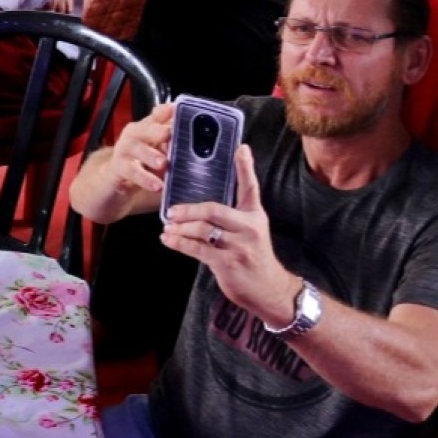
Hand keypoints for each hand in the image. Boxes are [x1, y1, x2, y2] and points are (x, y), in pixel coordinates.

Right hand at [105, 101, 174, 197]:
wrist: (113, 182)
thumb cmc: (142, 165)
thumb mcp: (159, 153)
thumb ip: (174, 147)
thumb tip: (203, 145)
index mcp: (147, 128)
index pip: (157, 115)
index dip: (166, 111)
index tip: (177, 109)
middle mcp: (135, 135)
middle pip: (145, 128)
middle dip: (157, 130)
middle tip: (168, 135)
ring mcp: (124, 150)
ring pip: (136, 148)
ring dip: (149, 155)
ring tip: (163, 163)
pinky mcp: (118, 168)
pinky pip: (130, 171)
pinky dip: (144, 178)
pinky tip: (156, 185)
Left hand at [161, 145, 297, 327]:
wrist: (269, 290)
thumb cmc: (254, 255)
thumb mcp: (252, 230)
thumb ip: (234, 213)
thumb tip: (204, 199)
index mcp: (255, 215)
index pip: (250, 187)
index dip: (245, 166)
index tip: (240, 147)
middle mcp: (249, 228)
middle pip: (213, 209)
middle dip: (187, 209)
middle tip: (171, 211)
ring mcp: (239, 246)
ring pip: (201, 229)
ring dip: (179, 228)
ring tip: (167, 227)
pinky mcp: (227, 263)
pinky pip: (197, 249)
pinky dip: (178, 243)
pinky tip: (168, 240)